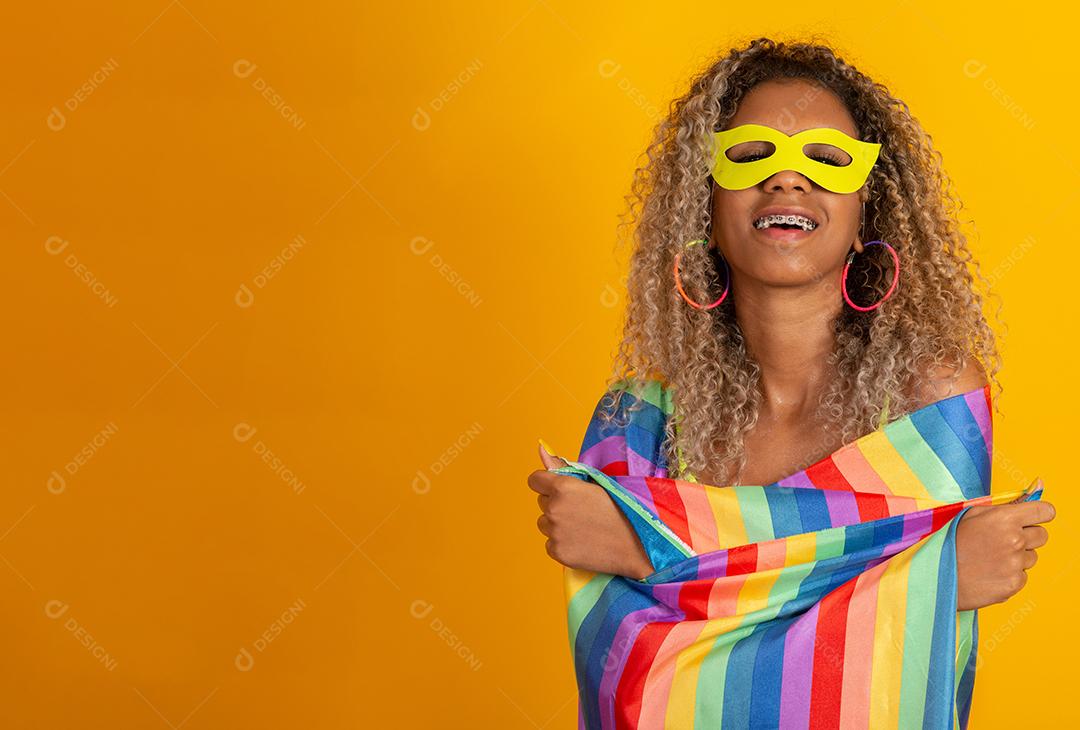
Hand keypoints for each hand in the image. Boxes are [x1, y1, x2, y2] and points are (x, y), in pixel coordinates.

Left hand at [527, 441, 653, 579]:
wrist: (637, 546)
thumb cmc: (621, 509)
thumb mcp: (596, 482)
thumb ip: (564, 467)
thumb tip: (540, 447)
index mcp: (563, 487)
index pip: (535, 480)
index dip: (546, 483)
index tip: (559, 490)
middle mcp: (554, 508)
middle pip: (542, 502)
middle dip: (556, 503)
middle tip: (582, 510)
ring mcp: (554, 532)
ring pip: (544, 523)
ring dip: (557, 524)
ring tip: (583, 527)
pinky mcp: (557, 552)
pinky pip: (550, 543)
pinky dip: (562, 543)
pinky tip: (583, 542)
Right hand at [955, 480, 1053, 610]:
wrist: (935, 576)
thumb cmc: (949, 541)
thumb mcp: (969, 514)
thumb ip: (1001, 507)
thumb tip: (1032, 493)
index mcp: (1004, 518)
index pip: (1045, 511)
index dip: (1040, 514)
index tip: (1035, 517)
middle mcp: (1014, 540)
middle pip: (1042, 535)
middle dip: (1027, 536)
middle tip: (1004, 540)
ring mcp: (1015, 564)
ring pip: (1031, 557)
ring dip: (1017, 557)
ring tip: (990, 558)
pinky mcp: (1014, 584)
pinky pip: (1022, 576)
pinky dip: (1009, 575)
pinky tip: (989, 572)